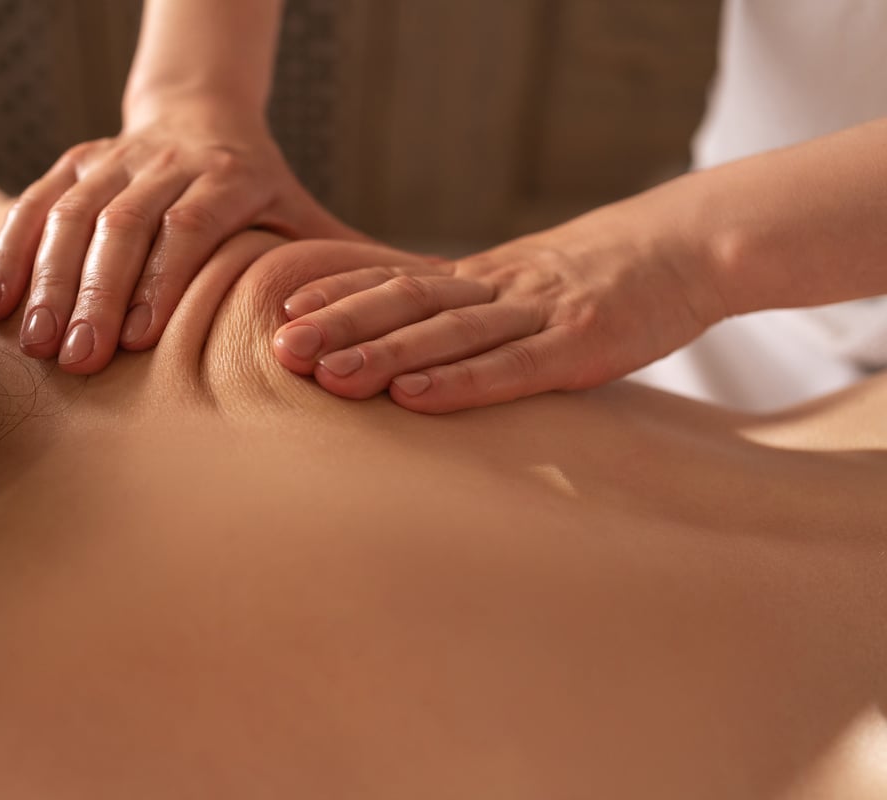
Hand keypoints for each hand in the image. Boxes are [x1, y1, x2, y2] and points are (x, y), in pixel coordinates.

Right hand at [0, 109, 363, 373]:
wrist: (201, 115)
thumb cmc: (262, 190)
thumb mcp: (306, 221)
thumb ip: (340, 270)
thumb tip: (396, 328)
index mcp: (232, 176)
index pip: (192, 225)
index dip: (165, 279)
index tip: (142, 342)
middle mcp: (169, 161)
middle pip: (125, 223)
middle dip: (99, 294)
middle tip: (79, 361)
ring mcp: (115, 157)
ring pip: (73, 213)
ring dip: (49, 279)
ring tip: (34, 344)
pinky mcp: (75, 161)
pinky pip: (34, 202)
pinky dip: (11, 252)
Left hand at [272, 206, 725, 412]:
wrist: (691, 246)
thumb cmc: (605, 275)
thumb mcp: (531, 283)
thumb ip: (479, 309)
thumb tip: (419, 345)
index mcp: (485, 277)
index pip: (398, 279)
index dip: (339, 294)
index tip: (282, 310)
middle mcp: (500, 288)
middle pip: (407, 302)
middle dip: (339, 325)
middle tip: (280, 347)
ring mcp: (540, 313)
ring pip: (448, 333)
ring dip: (382, 352)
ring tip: (326, 372)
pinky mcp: (582, 344)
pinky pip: (511, 366)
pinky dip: (458, 383)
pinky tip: (411, 396)